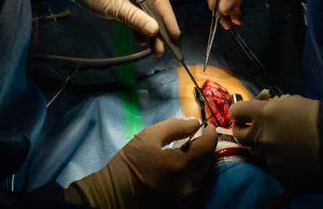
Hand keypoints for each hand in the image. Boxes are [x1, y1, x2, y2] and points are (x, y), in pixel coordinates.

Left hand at [55, 0, 179, 55]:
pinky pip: (138, 13)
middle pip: (156, 6)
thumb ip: (136, 18)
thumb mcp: (115, 6)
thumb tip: (155, 31)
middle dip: (159, 27)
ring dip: (150, 30)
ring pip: (147, 12)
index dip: (168, 17)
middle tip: (165, 47)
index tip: (175, 35)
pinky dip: (139, 26)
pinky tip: (142, 41)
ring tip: (156, 49)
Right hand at [67, 118, 216, 208]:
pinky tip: (180, 169)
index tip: (207, 126)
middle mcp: (187, 186)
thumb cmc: (128, 164)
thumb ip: (175, 127)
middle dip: (204, 148)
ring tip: (186, 154)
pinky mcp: (181, 207)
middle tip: (195, 139)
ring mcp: (185, 200)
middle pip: (207, 162)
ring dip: (198, 162)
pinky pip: (194, 188)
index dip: (211, 133)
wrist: (111, 196)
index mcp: (179, 166)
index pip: (208, 146)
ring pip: (202, 176)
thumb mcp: (147, 137)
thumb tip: (196, 123)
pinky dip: (191, 176)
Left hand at [233, 93, 322, 192]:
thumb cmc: (315, 115)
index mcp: (263, 115)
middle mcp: (261, 136)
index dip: (239, 110)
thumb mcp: (291, 100)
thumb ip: (271, 104)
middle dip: (243, 128)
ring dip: (260, 143)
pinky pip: (268, 161)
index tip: (246, 111)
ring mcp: (268, 155)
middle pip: (238, 133)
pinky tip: (287, 152)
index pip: (236, 112)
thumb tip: (262, 104)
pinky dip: (274, 156)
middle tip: (253, 126)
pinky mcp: (276, 170)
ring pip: (254, 149)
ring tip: (276, 140)